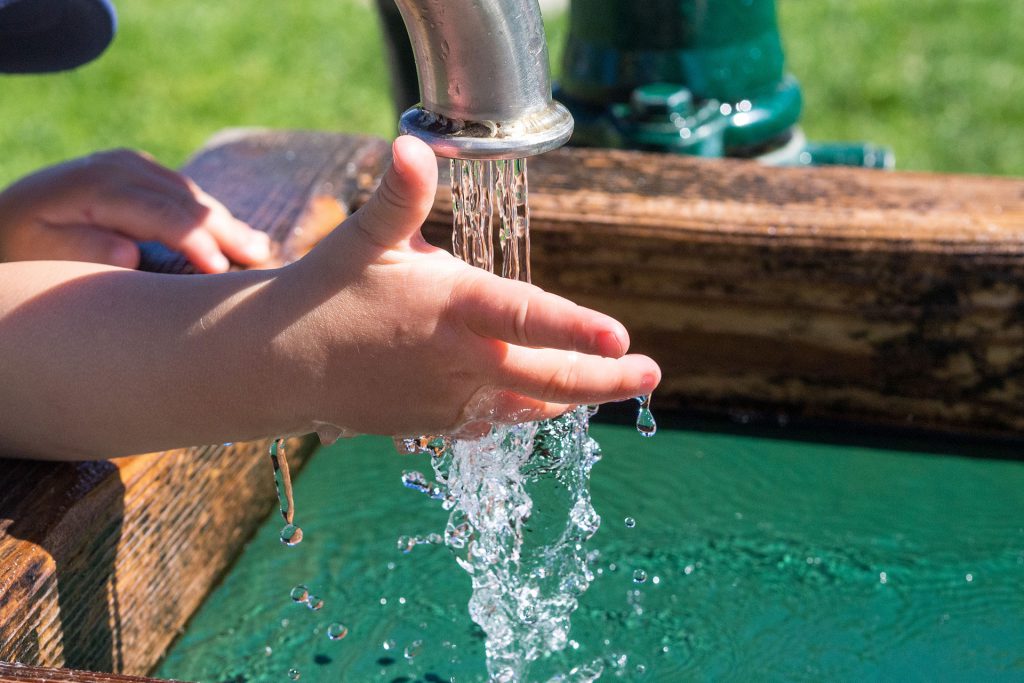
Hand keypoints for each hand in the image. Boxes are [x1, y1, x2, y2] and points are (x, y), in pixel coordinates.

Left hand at [0, 149, 269, 271]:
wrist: (1, 215)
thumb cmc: (19, 246)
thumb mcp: (38, 252)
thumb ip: (83, 248)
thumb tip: (130, 253)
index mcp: (96, 186)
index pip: (161, 214)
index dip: (196, 241)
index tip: (222, 271)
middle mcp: (118, 166)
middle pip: (185, 200)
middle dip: (226, 230)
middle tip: (261, 258)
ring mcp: (131, 164)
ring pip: (190, 193)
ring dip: (226, 222)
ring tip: (260, 249)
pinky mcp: (139, 170)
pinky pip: (183, 191)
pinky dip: (210, 213)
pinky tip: (235, 234)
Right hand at [280, 136, 660, 436]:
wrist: (280, 364)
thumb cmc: (328, 292)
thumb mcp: (367, 239)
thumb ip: (402, 196)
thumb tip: (415, 145)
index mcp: (450, 308)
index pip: (525, 319)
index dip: (576, 331)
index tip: (621, 338)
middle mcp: (458, 361)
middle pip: (546, 381)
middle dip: (605, 381)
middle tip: (650, 374)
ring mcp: (449, 401)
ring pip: (526, 407)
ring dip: (571, 398)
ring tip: (612, 384)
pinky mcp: (436, 425)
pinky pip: (493, 421)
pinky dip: (523, 411)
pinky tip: (545, 402)